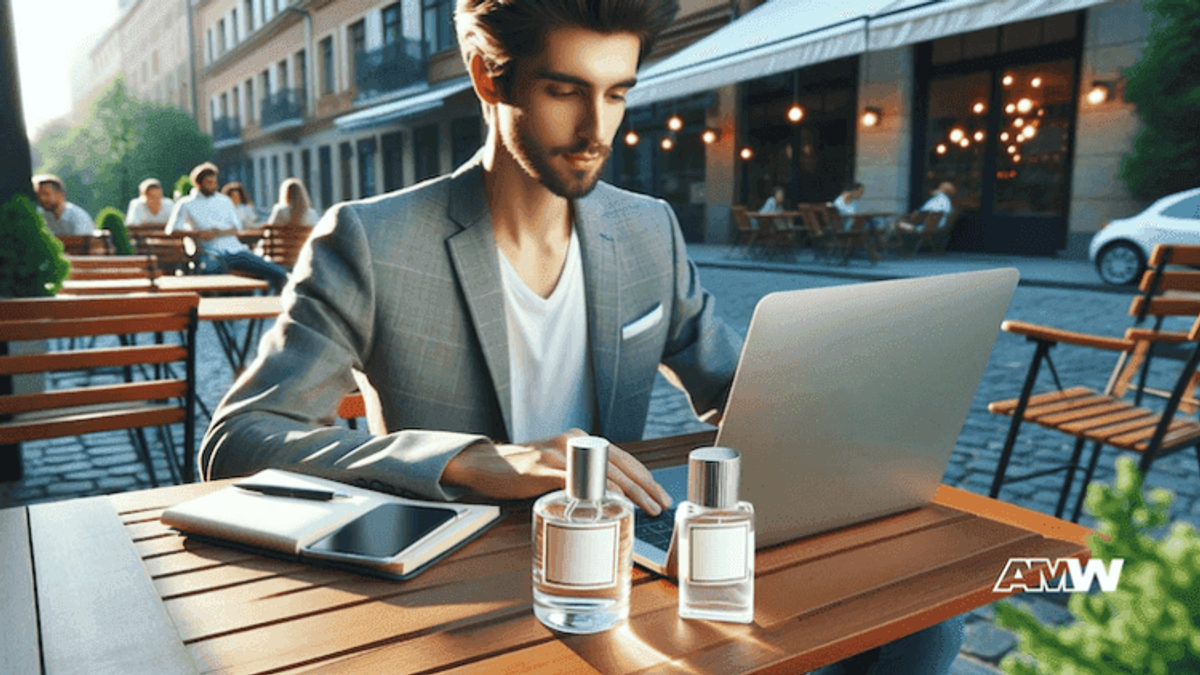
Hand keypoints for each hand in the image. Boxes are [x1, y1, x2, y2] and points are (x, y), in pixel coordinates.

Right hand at [441, 429, 673, 514]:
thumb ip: (582, 472)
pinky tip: (611, 504)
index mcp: (582, 440)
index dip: (645, 477)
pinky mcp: (545, 467)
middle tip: (660, 506)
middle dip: (644, 487)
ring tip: (644, 509)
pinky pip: (577, 480)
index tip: (660, 495)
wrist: (488, 463)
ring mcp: (560, 452)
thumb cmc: (526, 470)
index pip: (623, 459)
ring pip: (603, 472)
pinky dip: (597, 492)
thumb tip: (611, 497)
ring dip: (628, 492)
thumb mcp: (559, 465)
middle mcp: (575, 441)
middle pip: (619, 465)